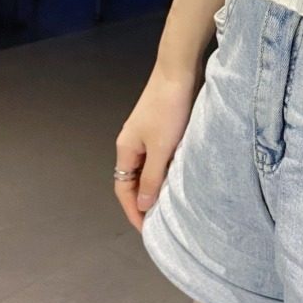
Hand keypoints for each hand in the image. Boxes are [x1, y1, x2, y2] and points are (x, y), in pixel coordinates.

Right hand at [114, 62, 199, 231]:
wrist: (178, 71)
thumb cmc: (168, 109)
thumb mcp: (161, 147)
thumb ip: (151, 177)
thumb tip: (142, 205)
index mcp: (126, 149)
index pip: (123, 188)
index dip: (133, 210)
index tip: (147, 230)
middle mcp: (131, 142)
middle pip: (133, 179)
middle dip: (143, 201)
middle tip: (160, 220)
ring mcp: (146, 133)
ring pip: (147, 167)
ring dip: (155, 185)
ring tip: (171, 202)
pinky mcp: (161, 125)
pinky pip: (159, 155)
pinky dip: (165, 169)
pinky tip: (179, 174)